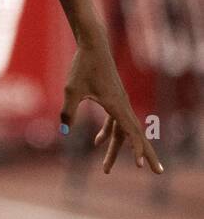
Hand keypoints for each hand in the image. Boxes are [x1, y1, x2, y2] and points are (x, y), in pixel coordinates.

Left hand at [60, 38, 163, 174]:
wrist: (92, 46)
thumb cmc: (83, 66)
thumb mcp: (71, 89)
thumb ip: (68, 110)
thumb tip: (64, 131)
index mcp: (116, 104)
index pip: (131, 132)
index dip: (137, 149)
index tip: (142, 165)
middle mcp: (122, 105)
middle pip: (135, 135)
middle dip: (143, 154)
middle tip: (153, 172)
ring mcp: (120, 102)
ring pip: (123, 130)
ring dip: (117, 148)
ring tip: (106, 169)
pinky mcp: (113, 99)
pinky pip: (115, 121)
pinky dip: (109, 132)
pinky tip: (97, 141)